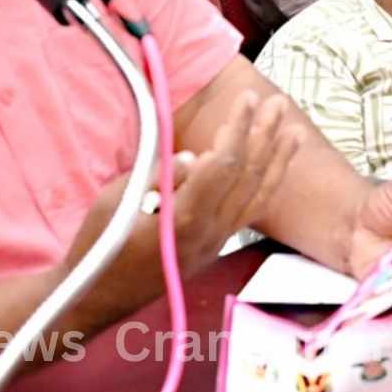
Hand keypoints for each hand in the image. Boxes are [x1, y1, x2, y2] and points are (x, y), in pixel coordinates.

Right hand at [61, 92, 304, 325]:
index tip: (245, 99)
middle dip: (264, 135)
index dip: (237, 128)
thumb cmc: (100, 243)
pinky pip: (250, 212)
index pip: (223, 165)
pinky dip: (267, 186)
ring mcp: (217, 242)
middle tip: (277, 102)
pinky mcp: (216, 246)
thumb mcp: (117, 201)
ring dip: (276, 159)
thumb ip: (159, 177)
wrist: (97, 293)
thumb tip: (194, 157)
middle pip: (247, 177)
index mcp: (184, 219)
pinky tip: (277, 168)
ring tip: (294, 131)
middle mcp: (209, 233)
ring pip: (256, 195)